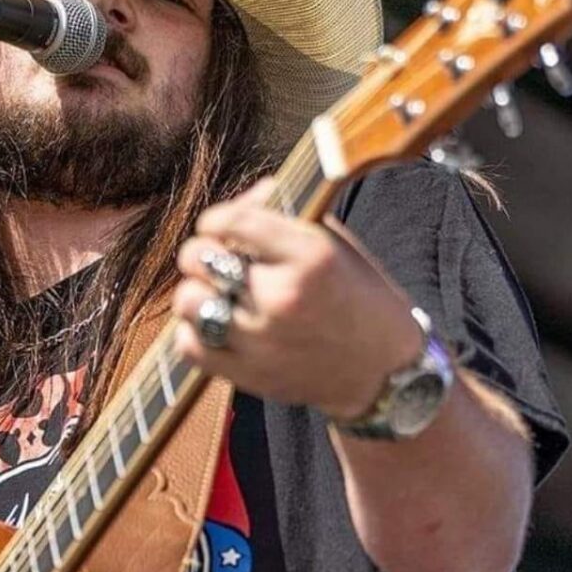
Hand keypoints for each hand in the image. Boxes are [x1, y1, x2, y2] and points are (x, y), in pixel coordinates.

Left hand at [172, 177, 424, 421]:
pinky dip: (194, 332)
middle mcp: (282, 296)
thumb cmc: (358, 297)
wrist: (383, 371)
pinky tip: (216, 325)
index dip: (218, 219)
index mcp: (311, 256)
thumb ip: (285, 214)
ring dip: (197, 292)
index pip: (233, 220)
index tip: (222, 225)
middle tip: (218, 259)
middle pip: (199, 257)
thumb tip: (246, 196)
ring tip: (217, 293)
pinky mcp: (247, 374)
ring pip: (187, 300)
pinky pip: (188, 345)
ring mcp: (262, 339)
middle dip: (203, 251)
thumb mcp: (335, 243)